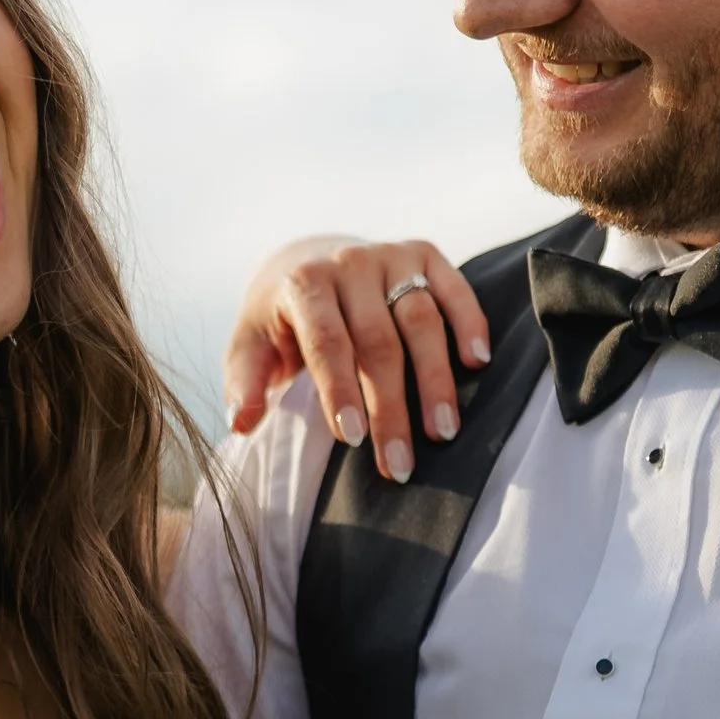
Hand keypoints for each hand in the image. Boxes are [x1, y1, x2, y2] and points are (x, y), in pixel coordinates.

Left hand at [221, 236, 490, 480]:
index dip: (341, 391)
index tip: (353, 439)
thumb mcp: (251, 348)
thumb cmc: (281, 322)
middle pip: (378, 341)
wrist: (307, 263)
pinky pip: (454, 289)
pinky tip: (477, 363)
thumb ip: (246, 384)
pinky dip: (470, 323)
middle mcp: (349, 264)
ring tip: (443, 431)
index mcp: (303, 284)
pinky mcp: (424, 254)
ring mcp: (390, 255)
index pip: (327, 342)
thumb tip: (243, 424)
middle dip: (391, 407)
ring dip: (435, 380)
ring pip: (421, 320)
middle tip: (401, 463)